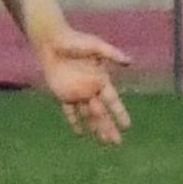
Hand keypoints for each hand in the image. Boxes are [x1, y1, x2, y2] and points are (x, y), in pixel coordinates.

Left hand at [33, 22, 130, 144]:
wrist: (52, 42)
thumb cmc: (75, 41)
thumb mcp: (96, 46)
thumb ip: (112, 54)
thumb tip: (130, 62)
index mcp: (101, 80)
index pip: (113, 101)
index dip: (120, 113)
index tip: (127, 126)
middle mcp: (91, 89)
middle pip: (102, 113)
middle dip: (109, 127)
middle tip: (117, 142)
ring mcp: (78, 93)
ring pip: (88, 115)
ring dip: (95, 128)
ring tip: (103, 141)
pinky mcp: (64, 94)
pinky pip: (70, 111)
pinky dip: (74, 121)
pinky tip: (80, 133)